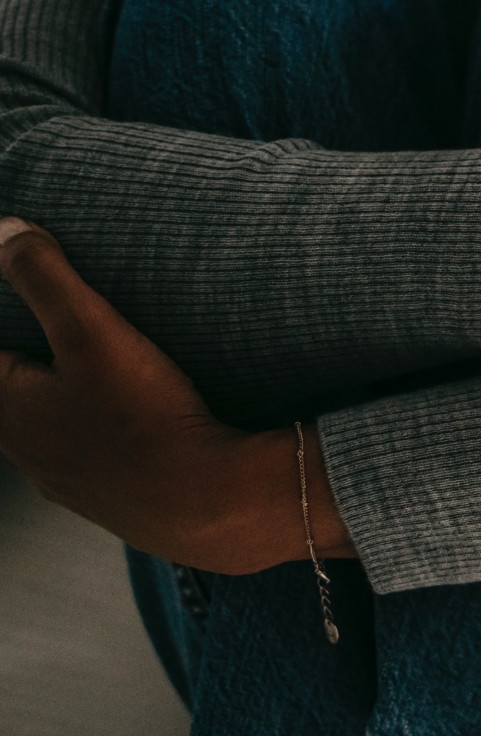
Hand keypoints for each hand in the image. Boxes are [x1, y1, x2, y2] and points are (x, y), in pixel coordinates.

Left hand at [0, 218, 343, 572]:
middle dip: (18, 366)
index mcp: (2, 406)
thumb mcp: (93, 331)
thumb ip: (43, 277)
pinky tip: (119, 423)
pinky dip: (85, 433)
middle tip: (43, 338)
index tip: (14, 301)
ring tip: (79, 375)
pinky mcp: (103, 500)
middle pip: (2, 396)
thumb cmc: (143, 419)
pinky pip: (77, 458)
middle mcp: (20, 449)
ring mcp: (61, 480)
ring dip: (48, 402)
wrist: (206, 505)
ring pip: (37, 432)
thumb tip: (5, 231)